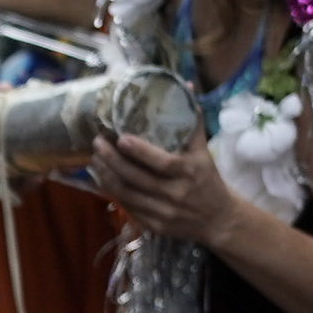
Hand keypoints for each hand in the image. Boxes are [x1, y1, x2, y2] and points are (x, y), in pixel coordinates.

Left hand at [84, 128, 245, 243]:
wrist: (217, 219)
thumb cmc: (207, 179)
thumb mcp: (204, 151)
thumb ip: (191, 121)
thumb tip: (183, 86)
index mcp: (190, 172)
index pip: (162, 163)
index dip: (140, 152)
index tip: (120, 138)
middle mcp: (176, 194)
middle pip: (137, 179)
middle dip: (112, 161)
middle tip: (97, 143)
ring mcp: (163, 212)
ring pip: (127, 194)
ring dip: (107, 176)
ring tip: (95, 158)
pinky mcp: (153, 225)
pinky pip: (127, 207)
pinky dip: (112, 192)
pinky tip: (102, 178)